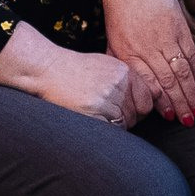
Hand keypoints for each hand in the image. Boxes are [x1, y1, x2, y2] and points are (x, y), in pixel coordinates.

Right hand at [0, 21, 155, 125]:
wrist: (47, 70)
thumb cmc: (74, 69)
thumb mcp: (105, 66)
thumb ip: (126, 80)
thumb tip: (148, 98)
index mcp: (124, 71)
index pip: (148, 97)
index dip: (140, 107)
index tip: (131, 109)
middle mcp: (119, 84)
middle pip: (138, 112)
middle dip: (129, 117)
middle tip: (111, 114)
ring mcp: (107, 98)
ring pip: (125, 123)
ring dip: (116, 124)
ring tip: (98, 115)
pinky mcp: (95, 111)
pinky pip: (112, 129)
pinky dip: (106, 130)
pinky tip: (93, 119)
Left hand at [101, 0, 194, 124]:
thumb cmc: (119, 10)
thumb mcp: (112, 38)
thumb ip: (121, 62)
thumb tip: (128, 86)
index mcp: (129, 52)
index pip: (149, 83)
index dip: (160, 102)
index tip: (168, 116)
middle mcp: (148, 47)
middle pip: (168, 81)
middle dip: (180, 104)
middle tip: (189, 120)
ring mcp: (166, 37)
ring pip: (182, 71)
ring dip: (191, 93)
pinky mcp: (179, 28)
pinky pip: (191, 54)